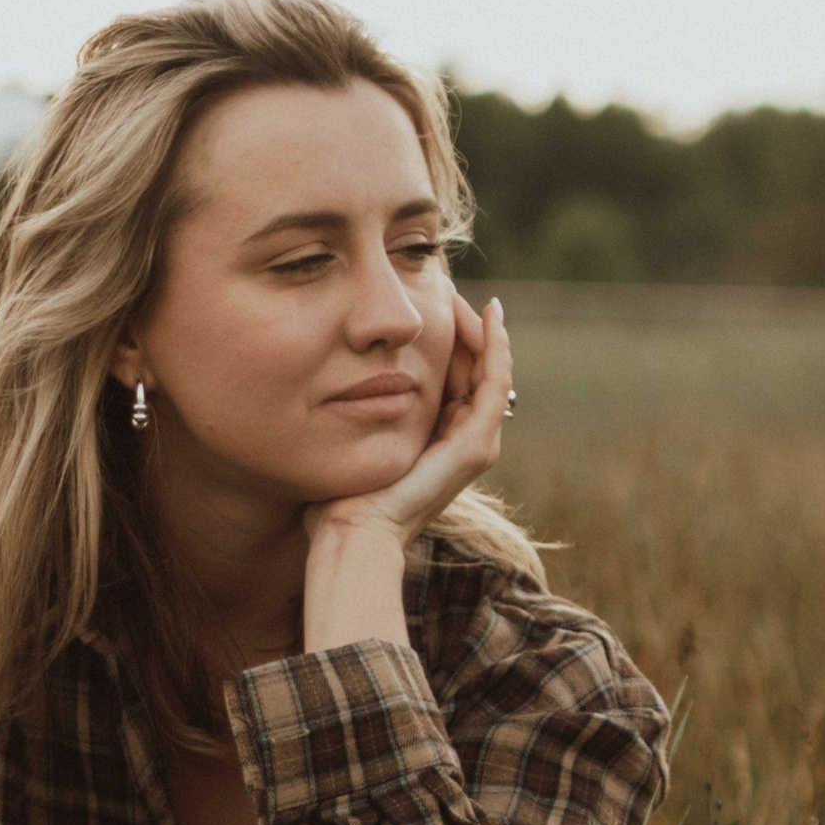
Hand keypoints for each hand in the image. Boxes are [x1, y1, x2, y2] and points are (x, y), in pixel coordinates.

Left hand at [301, 291, 513, 655]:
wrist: (352, 535)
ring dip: (485, 332)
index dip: (449, 339)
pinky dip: (497, 348)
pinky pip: (495, 383)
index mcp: (438, 442)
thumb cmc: (339, 498)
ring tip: (472, 297)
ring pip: (492, 372)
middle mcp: (465, 442)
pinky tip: (487, 316)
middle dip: (468, 329)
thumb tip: (327, 381)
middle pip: (477, 371)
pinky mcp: (475, 445)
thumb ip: (353, 412)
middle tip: (452, 289)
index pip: (456, 378)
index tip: (433, 301)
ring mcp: (476, 445)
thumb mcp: (349, 438)